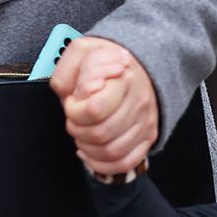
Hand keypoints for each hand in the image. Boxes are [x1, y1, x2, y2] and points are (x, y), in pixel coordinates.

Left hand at [51, 37, 159, 175]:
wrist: (139, 63)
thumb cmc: (107, 59)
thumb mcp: (81, 52)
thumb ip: (69, 71)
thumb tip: (78, 96)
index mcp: (123, 79)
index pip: (94, 110)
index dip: (74, 111)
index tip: (73, 103)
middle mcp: (138, 102)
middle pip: (100, 134)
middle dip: (77, 130)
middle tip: (76, 117)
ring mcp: (145, 122)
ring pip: (111, 152)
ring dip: (88, 147)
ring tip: (83, 132)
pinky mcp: (147, 137)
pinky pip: (125, 163)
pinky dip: (103, 164)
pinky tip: (91, 151)